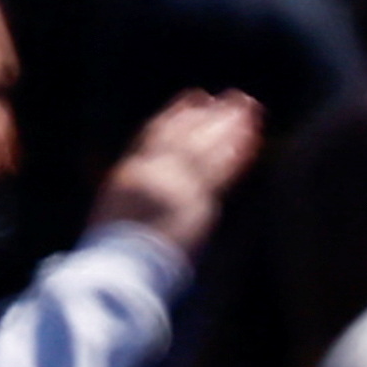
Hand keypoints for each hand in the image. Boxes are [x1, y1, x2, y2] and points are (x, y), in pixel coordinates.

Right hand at [91, 91, 263, 252]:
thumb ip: (136, 183)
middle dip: (213, 114)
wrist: (120, 269)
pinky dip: (238, 151)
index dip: (178, 114)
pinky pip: (222, 170)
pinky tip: (253, 136)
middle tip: (234, 96)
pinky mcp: (198, 202)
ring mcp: (176, 185)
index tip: (195, 96)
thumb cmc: (113, 248)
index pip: (156, 133)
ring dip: (231, 124)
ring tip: (251, 106)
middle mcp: (154, 172)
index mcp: (129, 172)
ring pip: (209, 146)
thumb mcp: (113, 208)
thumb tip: (150, 173)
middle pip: (189, 134)